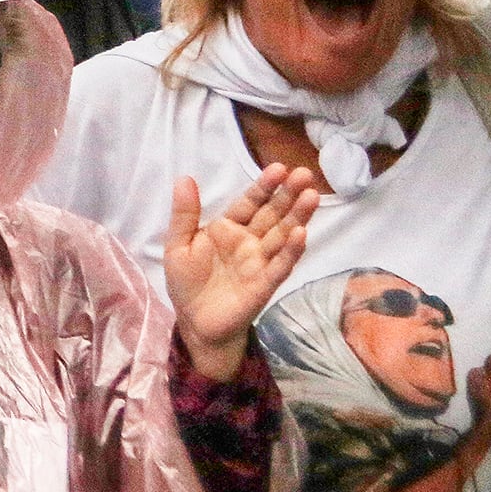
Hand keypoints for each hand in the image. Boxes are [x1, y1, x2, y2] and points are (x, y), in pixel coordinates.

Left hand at [163, 166, 318, 381]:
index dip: (264, 186)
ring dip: (297, 217)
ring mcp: (260, 262)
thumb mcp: (178, 245)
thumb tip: (184, 177)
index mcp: (229, 228)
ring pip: (283, 235)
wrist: (194, 323)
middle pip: (273, 214)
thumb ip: (184, 214)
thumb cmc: (187, 282)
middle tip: (306, 174)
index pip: (250, 202)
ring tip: (312, 196)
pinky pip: (280, 265)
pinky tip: (302, 234)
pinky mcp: (265, 284)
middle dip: (289, 195)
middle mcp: (249, 241)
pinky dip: (291, 251)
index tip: (279, 168)